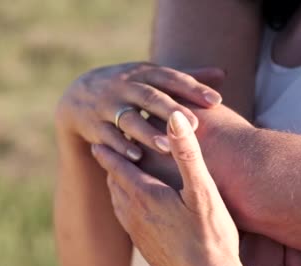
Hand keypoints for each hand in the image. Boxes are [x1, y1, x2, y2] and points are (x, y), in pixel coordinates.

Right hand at [55, 62, 223, 160]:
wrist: (78, 98)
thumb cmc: (129, 90)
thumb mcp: (151, 79)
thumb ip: (185, 79)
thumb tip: (222, 74)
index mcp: (142, 73)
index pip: (171, 78)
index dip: (193, 88)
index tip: (216, 101)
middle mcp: (123, 86)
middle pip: (149, 96)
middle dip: (171, 110)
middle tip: (196, 125)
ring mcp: (106, 106)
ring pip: (128, 119)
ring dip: (147, 132)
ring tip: (168, 146)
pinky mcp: (92, 126)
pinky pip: (108, 137)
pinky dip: (121, 147)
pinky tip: (137, 158)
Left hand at [91, 111, 241, 265]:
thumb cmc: (211, 236)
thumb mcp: (203, 191)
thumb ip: (187, 153)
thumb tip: (174, 116)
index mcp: (146, 196)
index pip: (119, 165)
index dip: (110, 148)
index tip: (100, 134)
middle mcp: (135, 215)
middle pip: (114, 182)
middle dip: (111, 163)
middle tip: (106, 147)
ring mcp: (138, 234)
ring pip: (118, 202)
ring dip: (116, 184)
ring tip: (115, 173)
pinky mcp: (145, 249)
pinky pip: (126, 220)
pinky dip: (124, 204)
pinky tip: (132, 207)